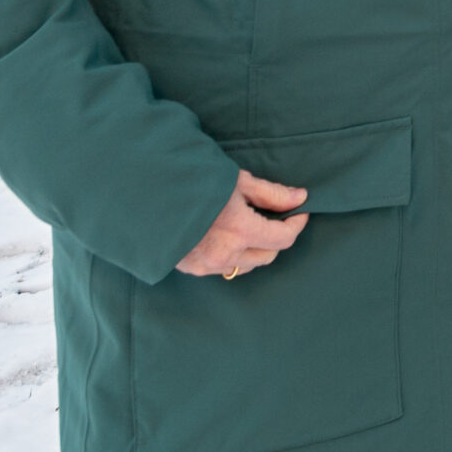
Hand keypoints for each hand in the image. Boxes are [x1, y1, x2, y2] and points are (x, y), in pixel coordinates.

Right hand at [176, 170, 307, 278]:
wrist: (151, 198)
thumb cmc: (196, 183)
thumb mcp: (238, 182)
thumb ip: (272, 193)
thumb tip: (300, 198)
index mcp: (240, 231)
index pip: (283, 238)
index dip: (296, 224)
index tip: (300, 211)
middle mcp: (225, 254)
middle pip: (268, 256)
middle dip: (277, 237)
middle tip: (276, 217)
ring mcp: (208, 265)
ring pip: (247, 265)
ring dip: (256, 249)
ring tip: (250, 226)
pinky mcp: (193, 269)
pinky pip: (225, 268)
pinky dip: (235, 255)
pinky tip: (228, 236)